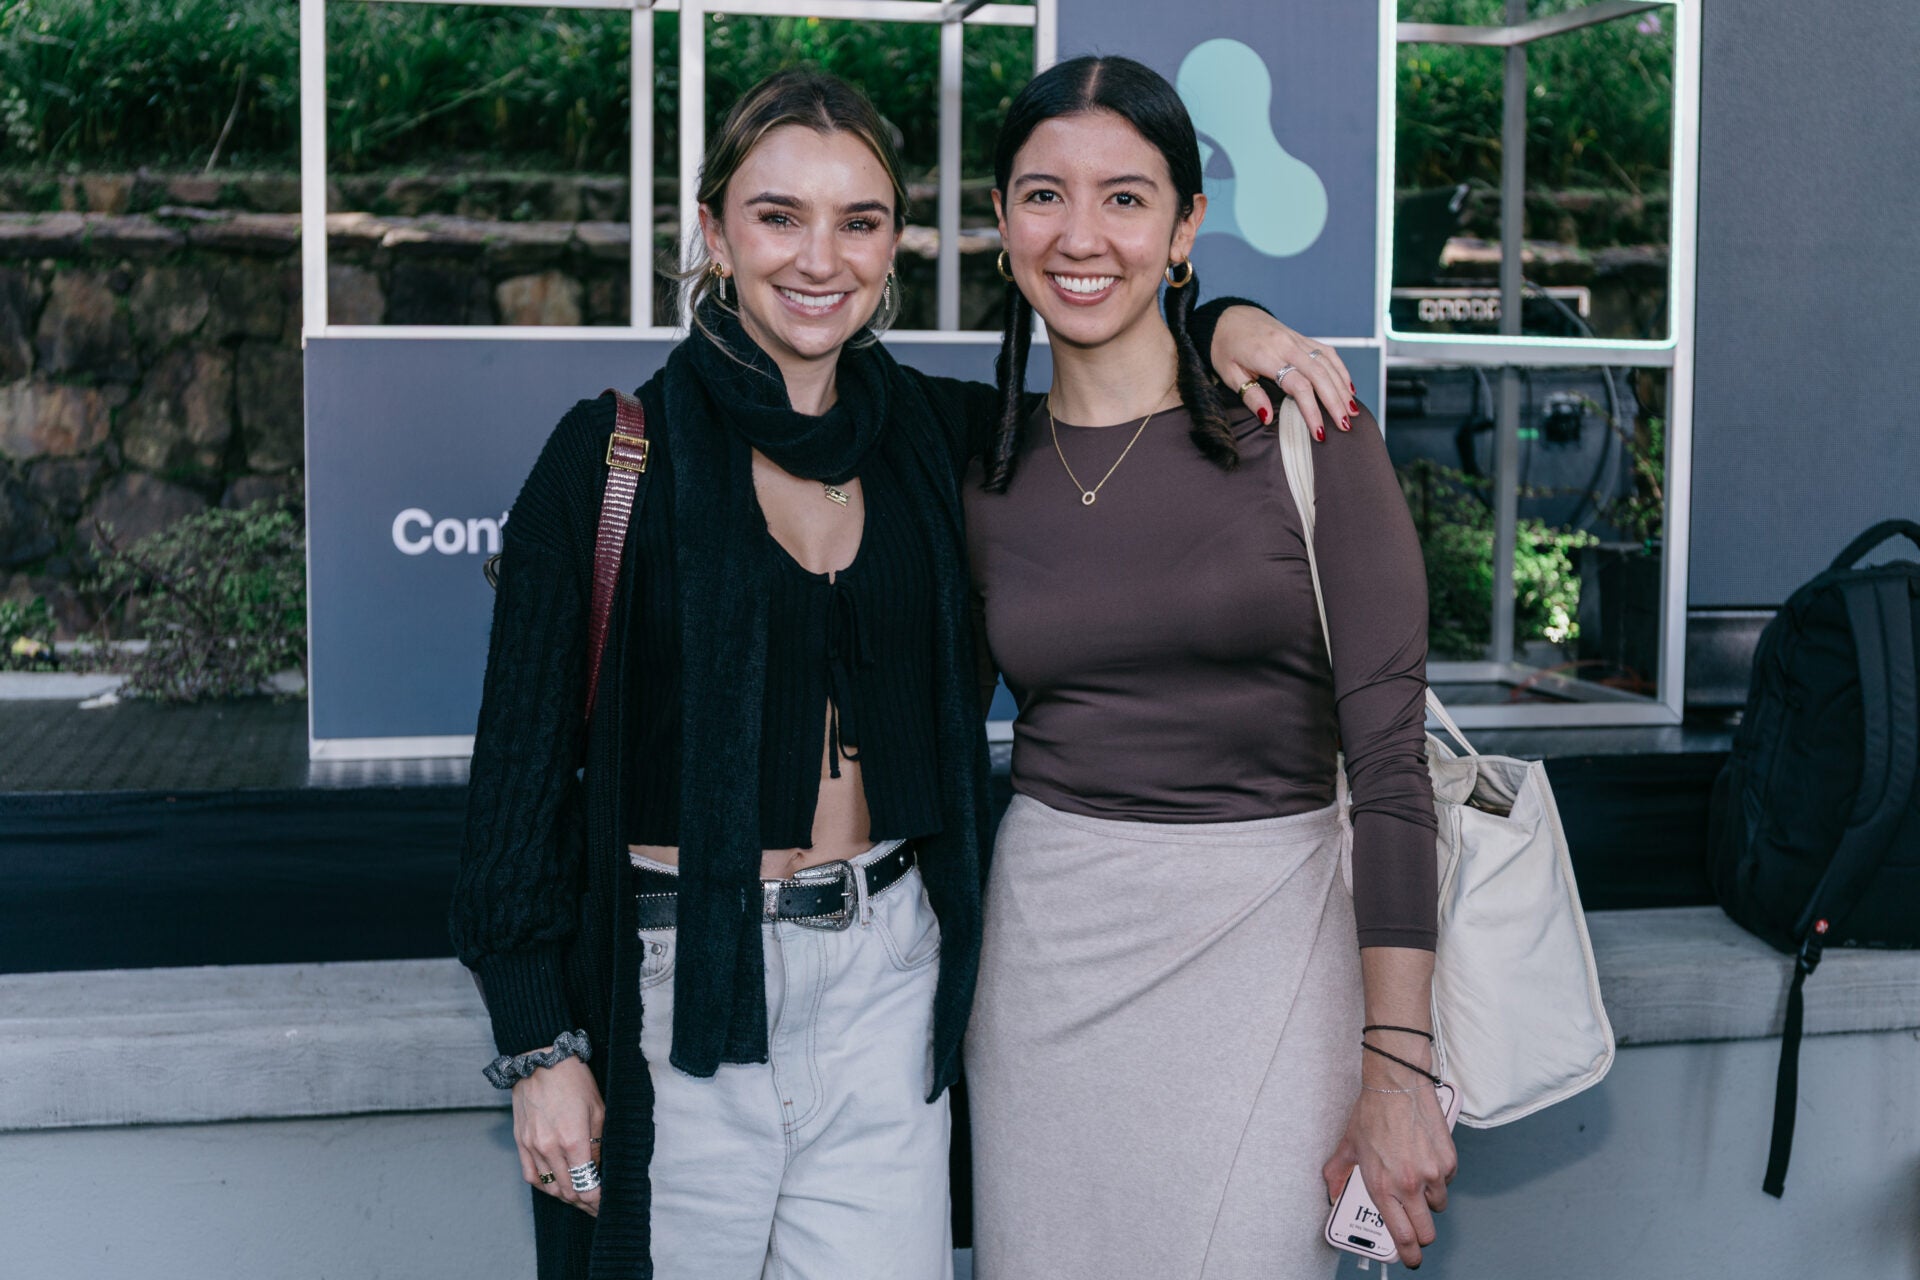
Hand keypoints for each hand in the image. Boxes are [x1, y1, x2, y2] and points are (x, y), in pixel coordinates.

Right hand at [512, 1052, 605, 1216]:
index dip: (596, 1200)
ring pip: (549, 1187)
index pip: (585, 1184)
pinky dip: (544, 1186)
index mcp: (572, 1140)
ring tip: (579, 1199)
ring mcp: (532, 1146)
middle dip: (584, 1202)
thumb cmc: (574, 1081)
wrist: (541, 1061)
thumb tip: (598, 1169)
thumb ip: (598, 1144)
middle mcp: (549, 1148)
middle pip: (567, 1190)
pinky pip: (531, 1175)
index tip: (605, 1204)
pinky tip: (556, 1187)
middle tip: (596, 1206)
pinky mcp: (520, 1142)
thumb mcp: (598, 1110)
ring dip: (565, 1197)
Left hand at [1208, 305, 1355, 440]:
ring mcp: (1297, 339)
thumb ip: (1250, 395)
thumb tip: (1267, 417)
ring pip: (1327, 364)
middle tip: (1345, 425)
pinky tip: (1349, 388)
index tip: (1319, 432)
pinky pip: (1326, 353)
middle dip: (1335, 402)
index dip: (1311, 410)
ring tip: (1352, 411)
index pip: (1298, 386)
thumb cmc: (1225, 347)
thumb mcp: (1229, 374)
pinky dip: (1340, 370)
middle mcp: (1287, 345)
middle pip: (1320, 375)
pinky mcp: (1301, 338)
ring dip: (1342, 388)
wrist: (1227, 317)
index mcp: (1268, 355)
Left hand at [1322, 1053, 1456, 1266]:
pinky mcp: (1449, 1160)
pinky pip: (1447, 1181)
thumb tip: (1331, 1190)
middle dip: (1421, 1235)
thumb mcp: (1349, 1145)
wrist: (1397, 1085)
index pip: (1401, 1236)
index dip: (1408, 1254)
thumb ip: (1338, 1172)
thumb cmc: (1373, 1113)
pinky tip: (1425, 1157)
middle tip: (1416, 1228)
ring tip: (1414, 1177)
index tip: (1410, 1258)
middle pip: (1426, 1232)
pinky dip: (1439, 1176)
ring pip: (1437, 1205)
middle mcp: (1409, 1185)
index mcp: (1383, 1187)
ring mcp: (1433, 1174)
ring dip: (1428, 1200)